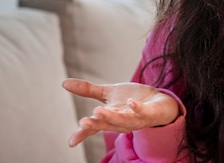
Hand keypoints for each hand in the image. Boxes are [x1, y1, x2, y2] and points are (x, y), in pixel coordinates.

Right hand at [62, 78, 179, 146]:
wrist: (159, 102)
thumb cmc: (132, 101)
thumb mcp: (108, 93)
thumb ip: (88, 90)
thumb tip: (64, 82)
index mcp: (109, 117)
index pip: (94, 126)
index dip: (83, 133)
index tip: (71, 141)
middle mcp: (121, 121)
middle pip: (106, 123)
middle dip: (95, 123)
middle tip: (83, 122)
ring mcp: (136, 118)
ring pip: (122, 120)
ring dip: (111, 117)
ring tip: (98, 111)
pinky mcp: (149, 112)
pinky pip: (143, 112)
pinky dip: (136, 108)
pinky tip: (130, 103)